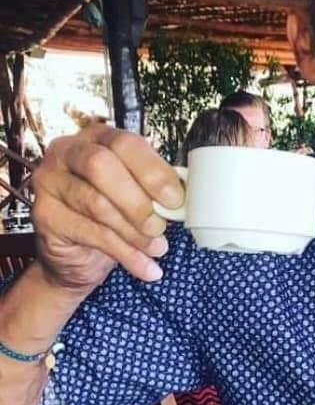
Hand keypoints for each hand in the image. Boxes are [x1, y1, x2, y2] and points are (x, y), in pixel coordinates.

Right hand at [31, 124, 183, 288]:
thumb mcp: (136, 193)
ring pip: (97, 204)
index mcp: (97, 137)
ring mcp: (50, 182)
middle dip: (138, 201)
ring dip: (134, 232)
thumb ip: (154, 188)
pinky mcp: (44, 215)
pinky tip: (145, 266)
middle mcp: (66, 152)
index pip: (125, 143)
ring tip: (157, 247)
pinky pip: (91, 234)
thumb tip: (180, 199)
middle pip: (102, 166)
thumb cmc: (113, 214)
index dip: (154, 172)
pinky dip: (125, 253)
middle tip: (161, 225)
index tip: (175, 200)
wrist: (78, 254)